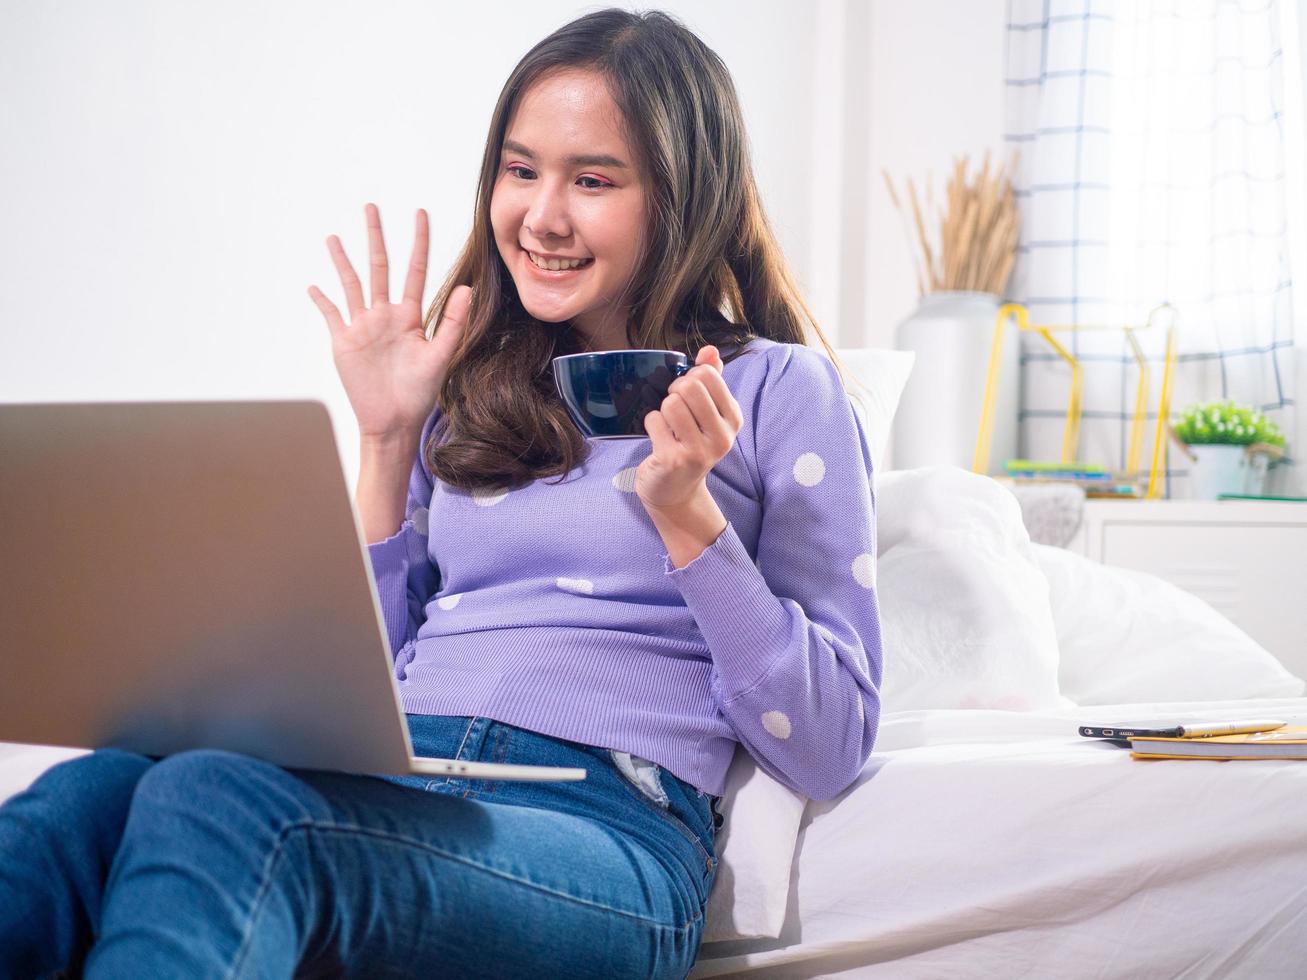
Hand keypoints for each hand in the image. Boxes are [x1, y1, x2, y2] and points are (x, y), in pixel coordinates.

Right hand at [308, 203, 470, 439]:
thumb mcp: (440, 356)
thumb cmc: (420, 393)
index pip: (415, 270)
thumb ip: (453, 322)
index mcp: (410, 316)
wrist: (394, 422)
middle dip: (376, 237)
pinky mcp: (343, 342)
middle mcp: (385, 315)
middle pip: (380, 267)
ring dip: (343, 261)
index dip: (418, 242)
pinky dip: (321, 300)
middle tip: (371, 206)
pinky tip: (314, 286)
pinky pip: (331, 315)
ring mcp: (363, 327)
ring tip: (334, 237)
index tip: (420, 213)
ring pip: (352, 284)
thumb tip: (469, 288)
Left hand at [635, 345, 743, 510]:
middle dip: (674, 391)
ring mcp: (699, 451)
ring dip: (662, 410)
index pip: (707, 374)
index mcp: (733, 419)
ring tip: (668, 426)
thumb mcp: (707, 413)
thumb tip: (709, 350)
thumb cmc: (690, 443)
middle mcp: (722, 437)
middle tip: (673, 408)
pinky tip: (659, 439)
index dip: (689, 377)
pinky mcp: (674, 460)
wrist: (676, 489)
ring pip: (671, 403)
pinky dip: (651, 424)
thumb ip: (711, 379)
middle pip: (689, 386)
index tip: (687, 395)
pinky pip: (654, 420)